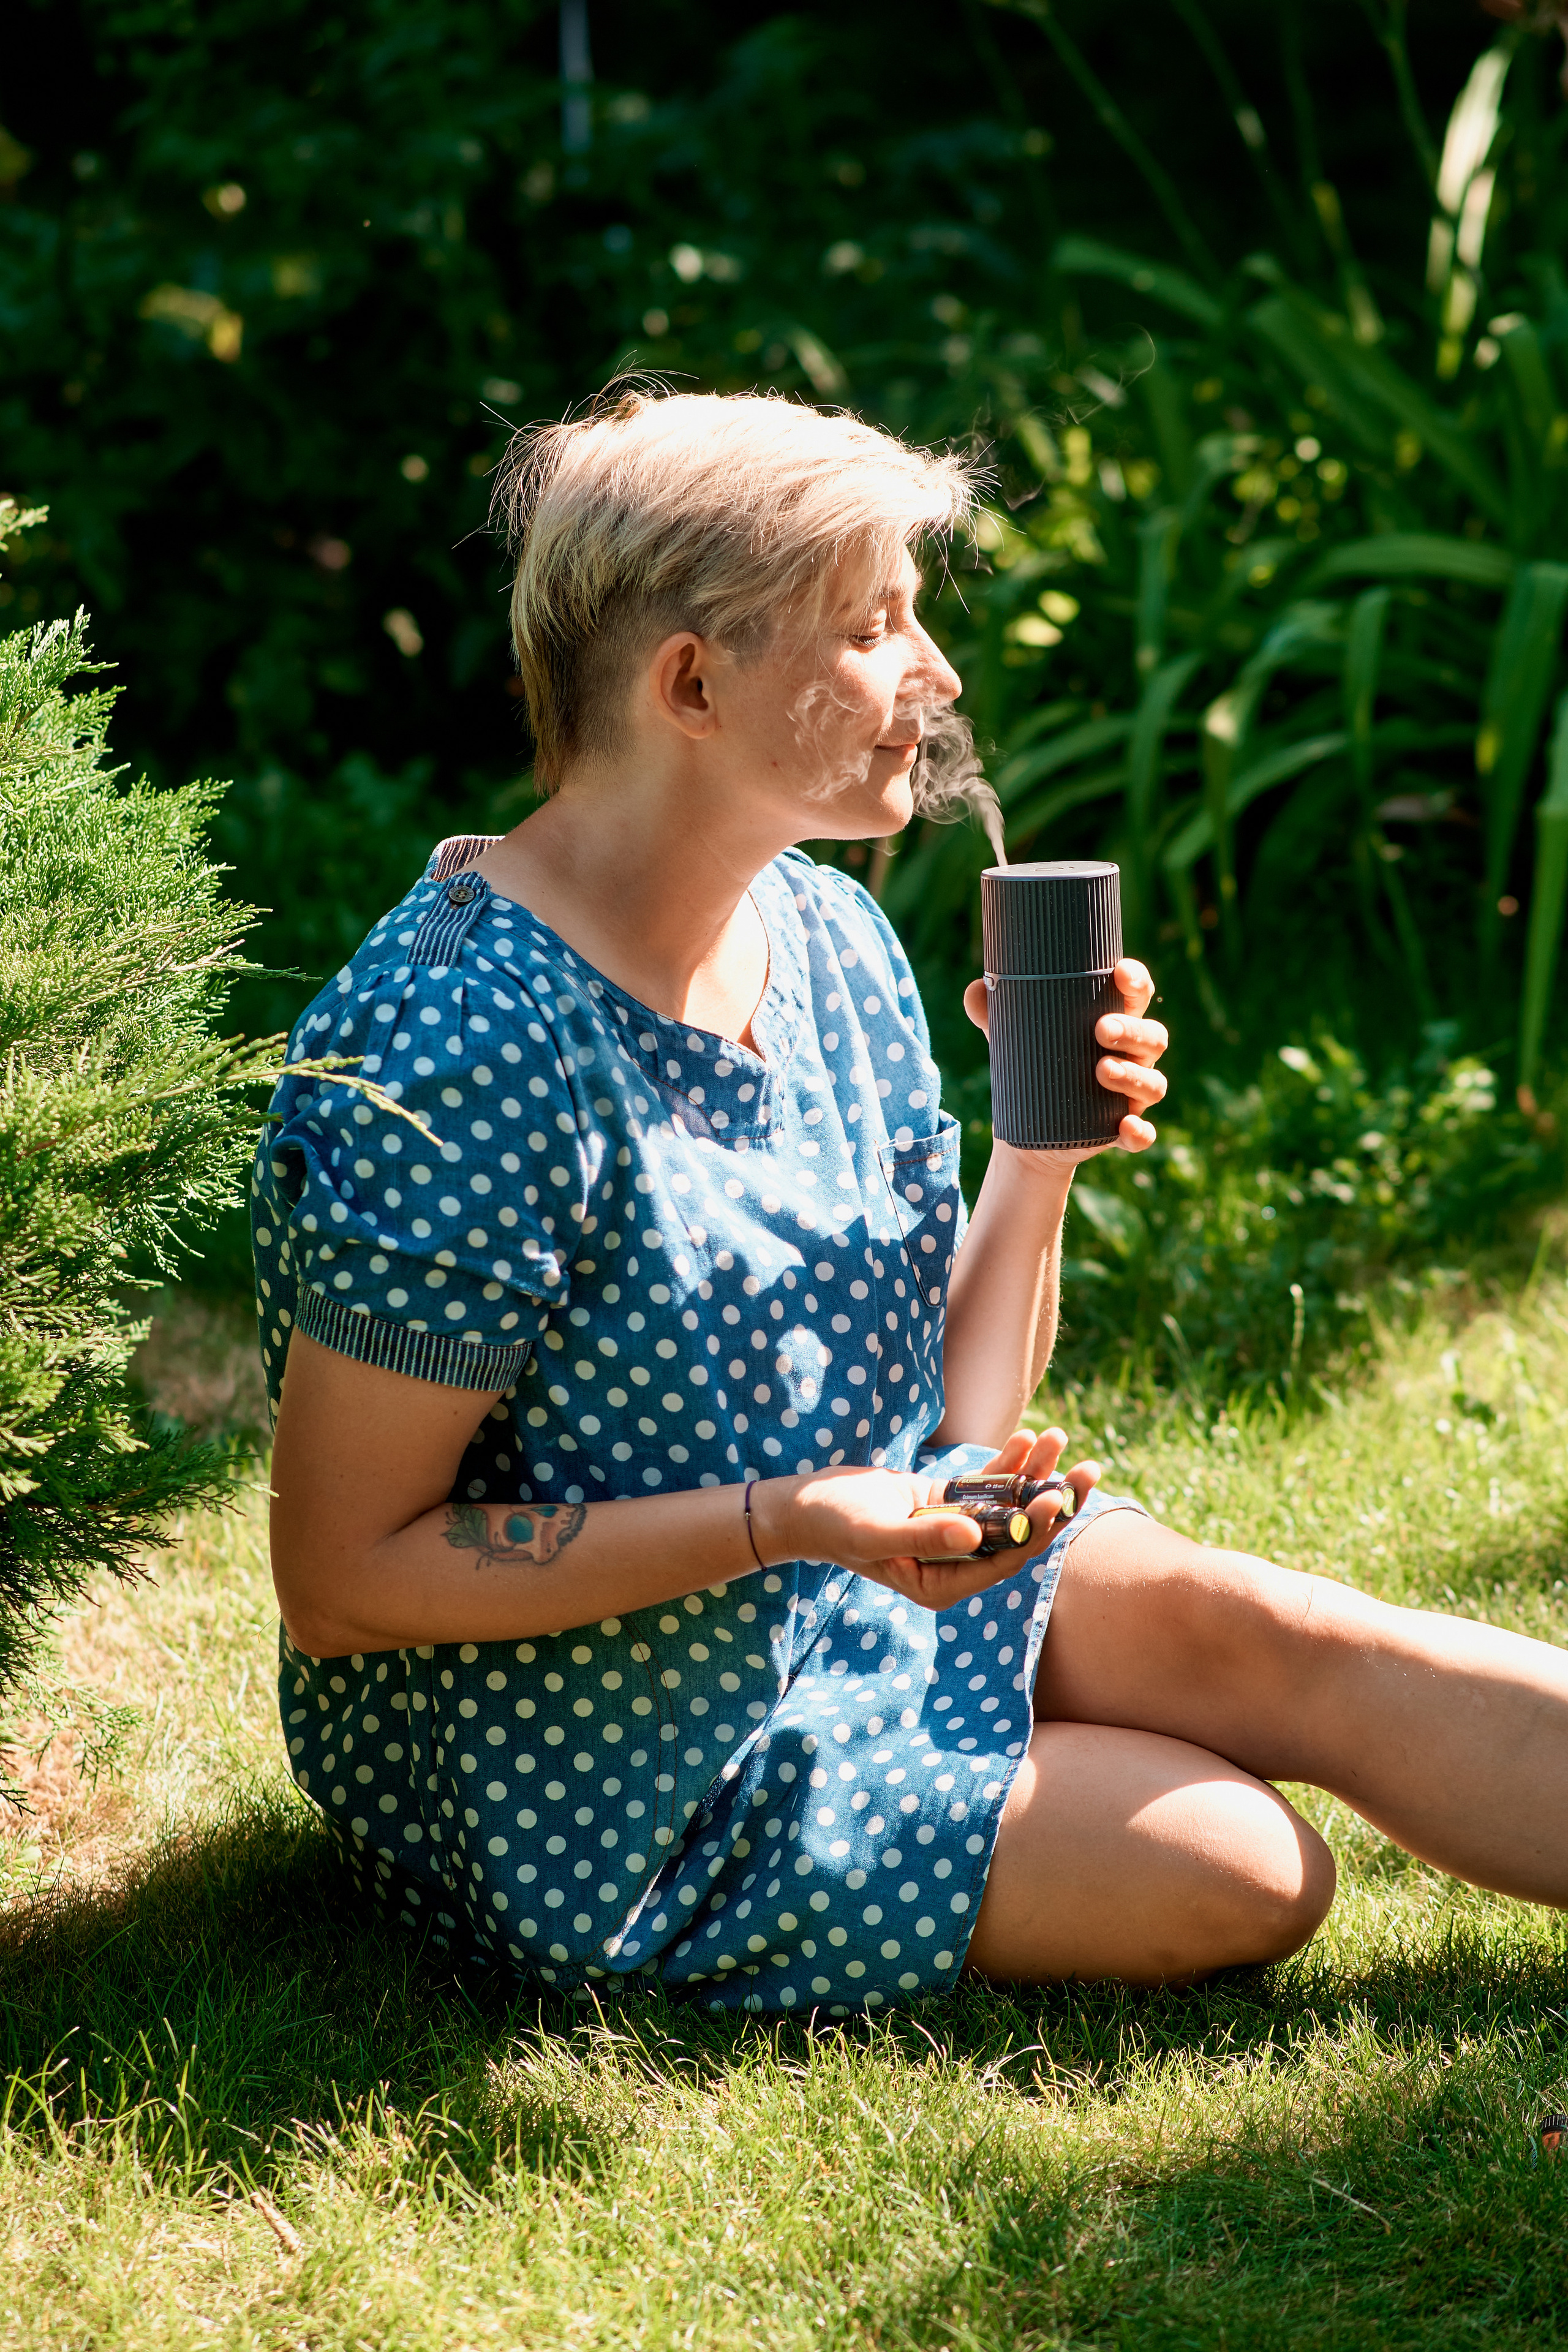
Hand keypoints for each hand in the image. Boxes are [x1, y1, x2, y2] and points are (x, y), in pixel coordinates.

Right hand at [749, 1427, 1100, 1611]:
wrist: (805, 1504)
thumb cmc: (834, 1523)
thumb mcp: (876, 1531)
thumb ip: (925, 1537)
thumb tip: (975, 1535)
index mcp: (943, 1584)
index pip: (1003, 1559)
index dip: (1033, 1530)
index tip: (1056, 1497)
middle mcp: (956, 1563)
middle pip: (1017, 1533)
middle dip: (1053, 1501)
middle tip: (1088, 1470)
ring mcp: (955, 1533)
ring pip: (1007, 1505)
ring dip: (1036, 1474)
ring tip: (1061, 1439)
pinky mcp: (948, 1505)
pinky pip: (986, 1486)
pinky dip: (1007, 1463)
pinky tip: (1031, 1438)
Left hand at [963, 955, 1168, 1158]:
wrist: (1029, 1130)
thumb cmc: (1033, 1063)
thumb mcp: (1011, 1036)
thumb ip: (992, 1010)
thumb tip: (974, 990)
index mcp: (1116, 1021)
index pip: (1137, 995)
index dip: (1136, 981)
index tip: (1120, 972)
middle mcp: (1134, 1056)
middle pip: (1153, 1036)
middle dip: (1132, 1030)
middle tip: (1100, 1029)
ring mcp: (1132, 1095)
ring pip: (1153, 1083)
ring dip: (1133, 1076)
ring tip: (1102, 1070)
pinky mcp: (1123, 1130)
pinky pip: (1143, 1134)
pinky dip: (1140, 1131)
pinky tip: (1124, 1125)